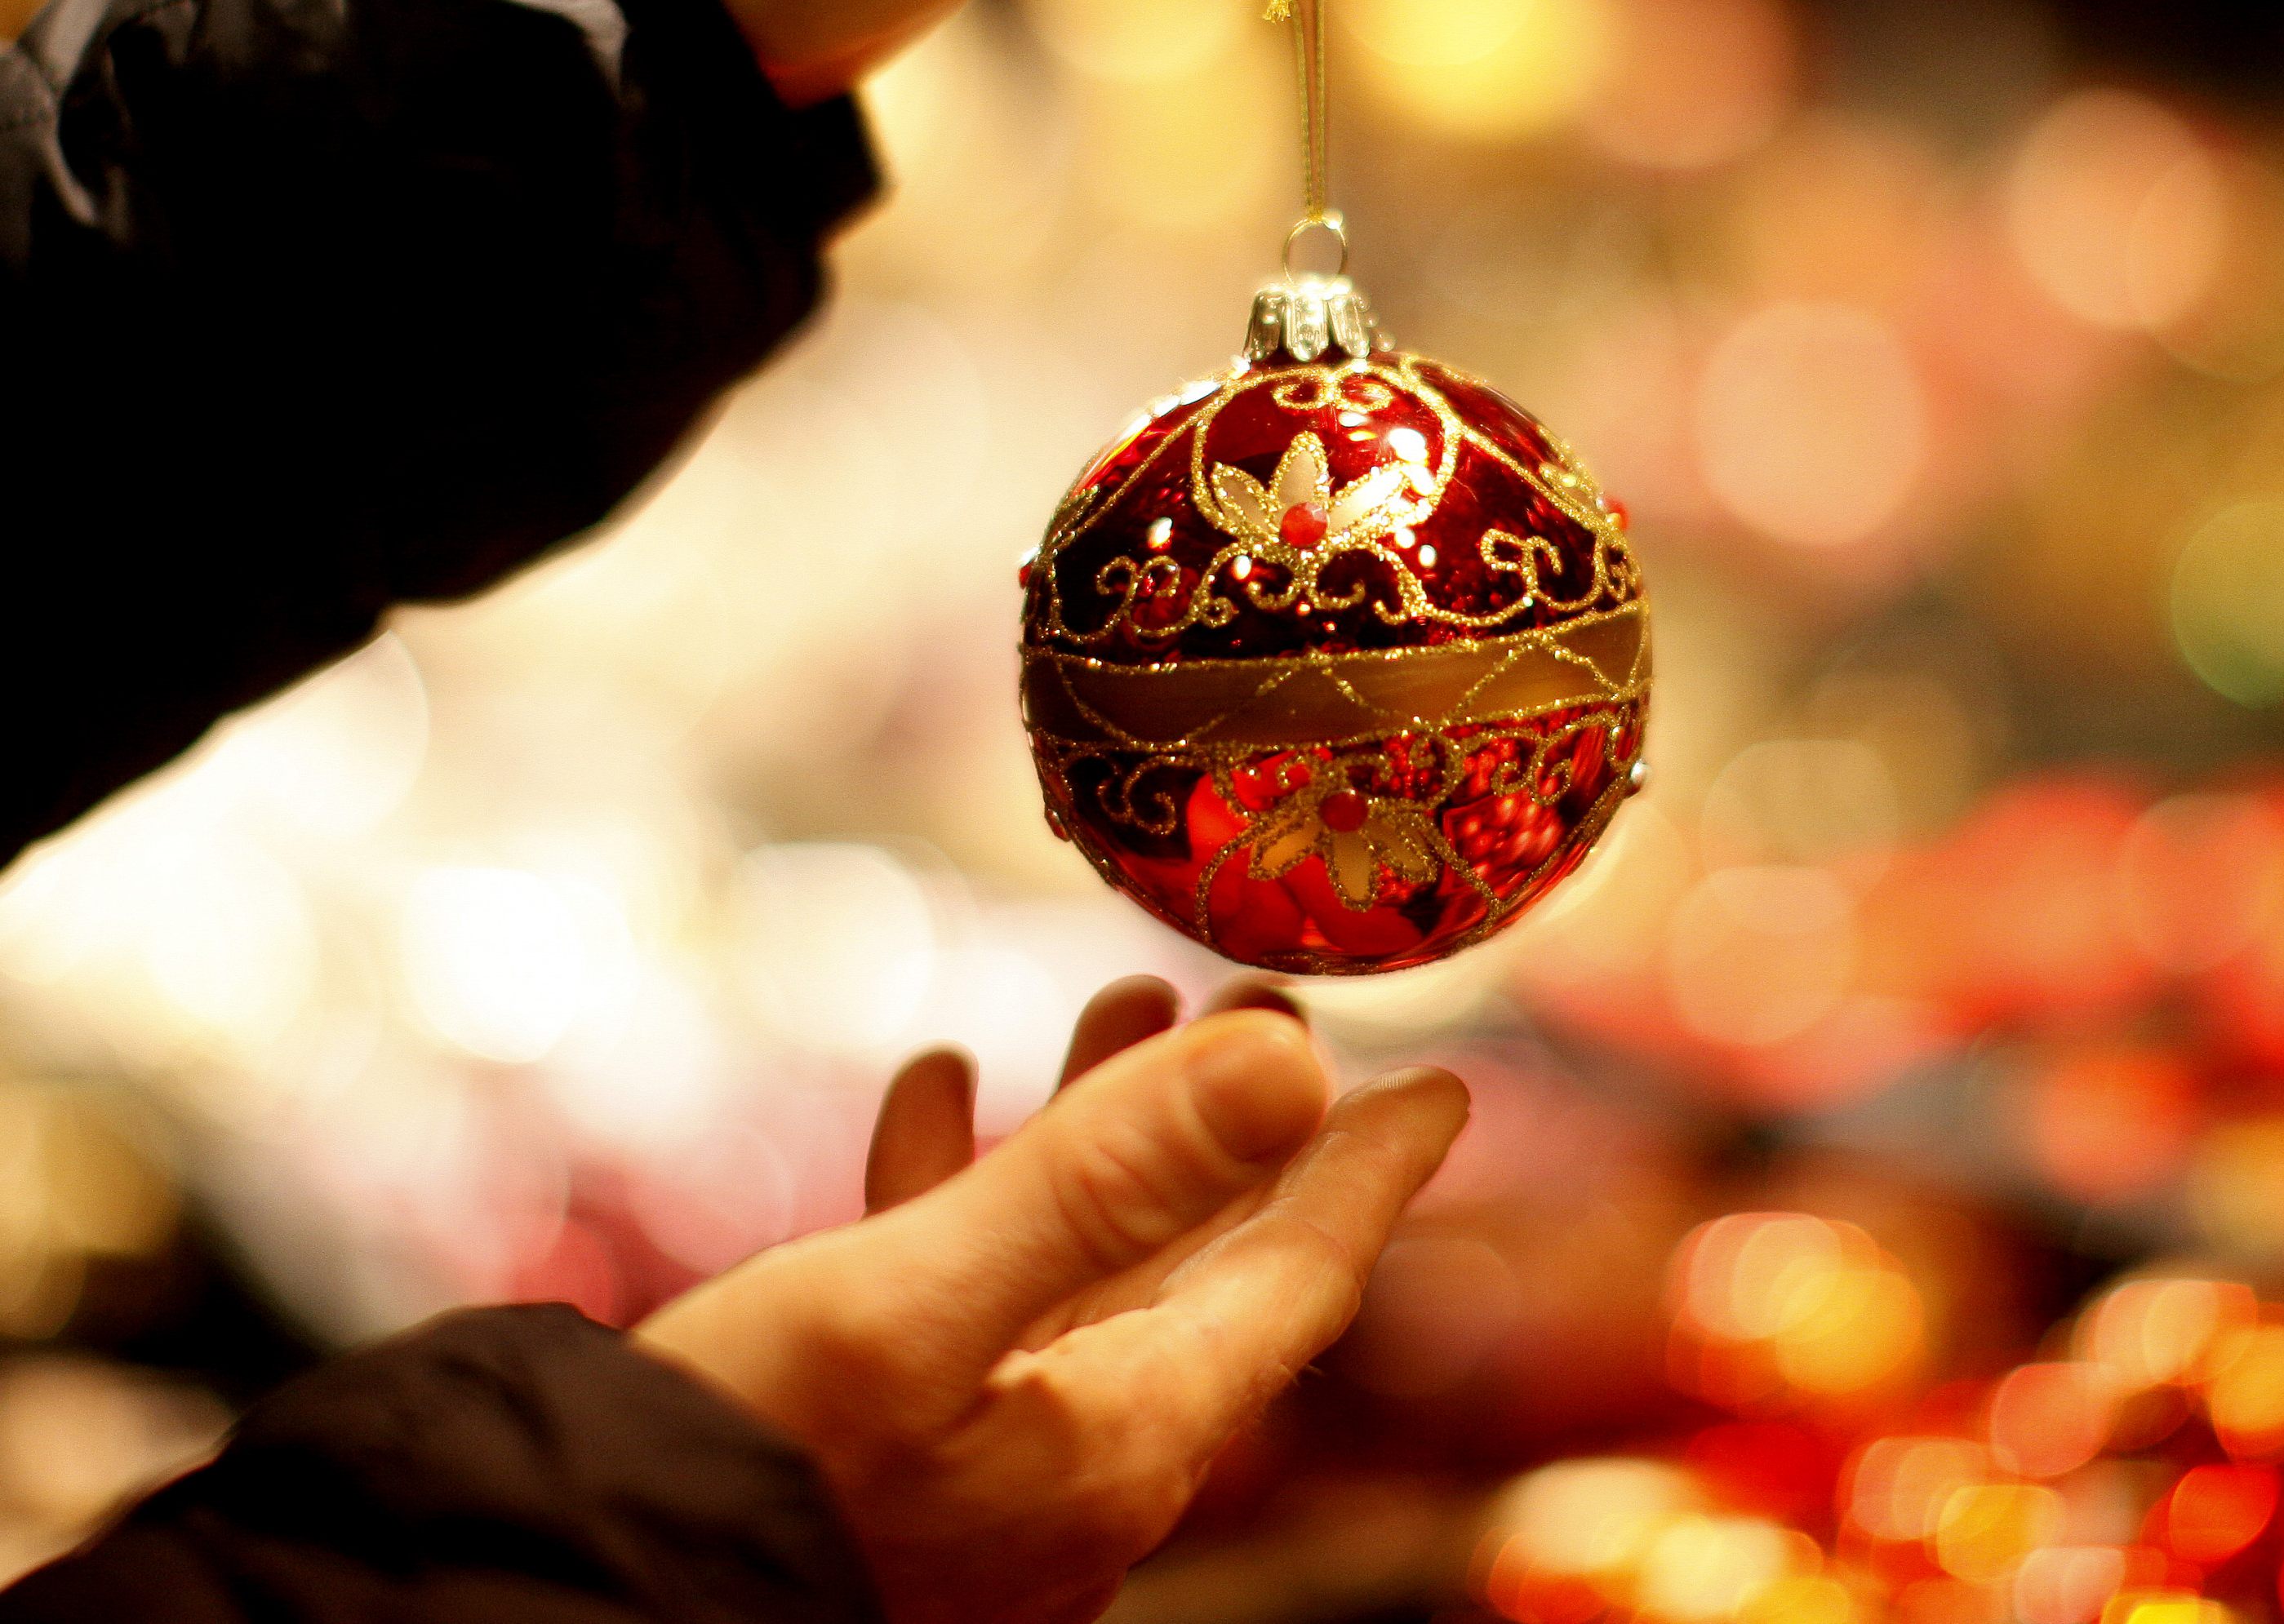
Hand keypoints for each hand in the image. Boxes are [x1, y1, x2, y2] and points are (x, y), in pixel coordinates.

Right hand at [633, 977, 1468, 1623]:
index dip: (1369, 1171)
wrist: (564, 1600)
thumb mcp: (928, 1301)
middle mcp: (1074, 1458)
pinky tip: (926, 1085)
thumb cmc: (749, 1466)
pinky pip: (958, 1300)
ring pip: (1078, 1267)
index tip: (1441, 1084)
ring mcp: (980, 1463)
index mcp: (1123, 1436)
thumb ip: (1111, 1175)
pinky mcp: (884, 1455)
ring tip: (1114, 1001)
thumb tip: (1292, 1058)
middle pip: (1198, 1263)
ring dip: (1101, 1130)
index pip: (1295, 1279)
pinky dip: (962, 1185)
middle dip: (1237, 1124)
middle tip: (1265, 997)